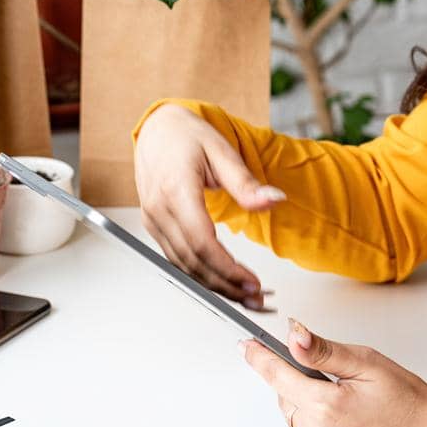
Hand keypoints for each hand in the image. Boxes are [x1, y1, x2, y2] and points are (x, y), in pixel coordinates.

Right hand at [134, 102, 283, 305]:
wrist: (158, 129)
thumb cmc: (187, 136)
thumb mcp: (223, 151)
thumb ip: (246, 182)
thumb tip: (274, 200)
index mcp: (175, 189)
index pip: (201, 241)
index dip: (227, 268)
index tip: (252, 281)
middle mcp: (159, 209)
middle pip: (192, 261)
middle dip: (225, 285)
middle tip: (256, 297)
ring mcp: (153, 220)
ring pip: (183, 266)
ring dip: (214, 286)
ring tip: (245, 296)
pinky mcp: (154, 226)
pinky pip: (176, 258)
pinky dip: (200, 274)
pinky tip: (222, 281)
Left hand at [240, 319, 426, 426]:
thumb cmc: (408, 403)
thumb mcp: (369, 364)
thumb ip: (325, 351)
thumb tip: (293, 335)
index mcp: (326, 404)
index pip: (278, 375)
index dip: (260, 357)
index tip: (246, 346)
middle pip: (287, 400)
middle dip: (302, 385)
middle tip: (337, 383)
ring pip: (297, 424)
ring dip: (311, 412)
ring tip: (350, 410)